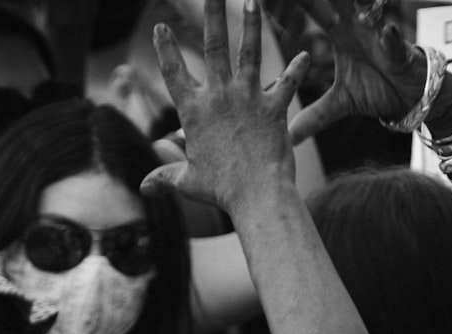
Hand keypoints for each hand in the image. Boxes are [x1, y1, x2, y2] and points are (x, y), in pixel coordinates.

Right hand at [141, 0, 309, 212]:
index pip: (173, 72)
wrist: (257, 197)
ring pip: (249, 52)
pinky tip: (307, 53)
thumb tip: (144, 189)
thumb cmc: (221, 191)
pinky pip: (288, 84)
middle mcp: (219, 97)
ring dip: (251, 24)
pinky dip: (298, 70)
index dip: (165, 48)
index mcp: (194, 112)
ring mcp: (249, 99)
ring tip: (252, 0)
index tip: (160, 26)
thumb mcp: (188, 182)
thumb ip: (166, 178)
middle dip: (211, 14)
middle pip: (213, 46)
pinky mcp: (275, 108)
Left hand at [287, 0, 425, 142]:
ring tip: (342, 8)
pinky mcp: (399, 52)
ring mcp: (378, 35)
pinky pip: (395, 41)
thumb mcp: (340, 104)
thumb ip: (314, 115)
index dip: (290, 0)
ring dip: (352, 5)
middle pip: (332, 1)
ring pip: (365, 10)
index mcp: (338, 32)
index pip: (311, 7)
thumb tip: (288, 137)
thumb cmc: (378, 90)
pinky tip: (387, 32)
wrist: (412, 97)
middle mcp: (357, 26)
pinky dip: (391, 38)